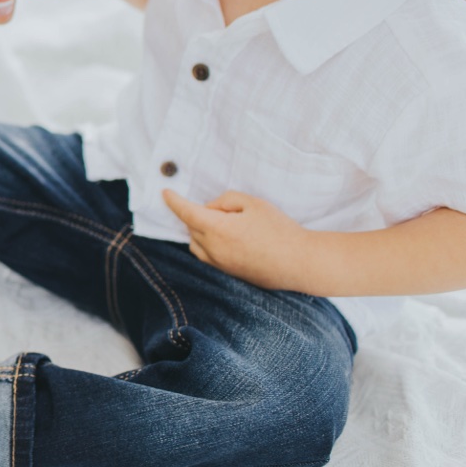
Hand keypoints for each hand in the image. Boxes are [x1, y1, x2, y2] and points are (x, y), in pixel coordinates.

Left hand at [162, 189, 312, 291]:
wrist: (300, 263)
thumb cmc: (280, 230)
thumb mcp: (254, 204)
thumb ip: (227, 200)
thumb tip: (211, 208)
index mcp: (216, 229)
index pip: (185, 212)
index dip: (173, 201)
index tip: (165, 192)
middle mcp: (212, 249)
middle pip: (191, 227)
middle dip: (198, 214)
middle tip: (224, 209)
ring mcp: (218, 264)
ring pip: (196, 243)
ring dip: (201, 231)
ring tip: (227, 224)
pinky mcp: (227, 274)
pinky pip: (207, 256)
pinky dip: (208, 245)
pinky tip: (229, 240)